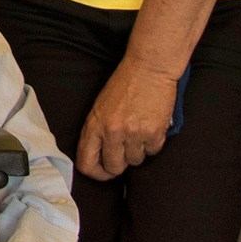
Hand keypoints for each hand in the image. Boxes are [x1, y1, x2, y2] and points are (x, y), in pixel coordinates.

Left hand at [75, 54, 178, 179]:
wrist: (149, 68)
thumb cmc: (124, 84)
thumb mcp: (100, 106)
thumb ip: (98, 131)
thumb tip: (100, 158)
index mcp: (94, 124)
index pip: (86, 163)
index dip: (96, 173)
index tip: (103, 171)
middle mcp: (112, 132)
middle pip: (114, 168)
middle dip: (120, 164)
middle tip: (125, 150)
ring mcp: (133, 134)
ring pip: (136, 161)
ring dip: (138, 150)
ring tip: (139, 129)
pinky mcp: (154, 133)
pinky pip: (153, 152)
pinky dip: (153, 143)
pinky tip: (150, 126)